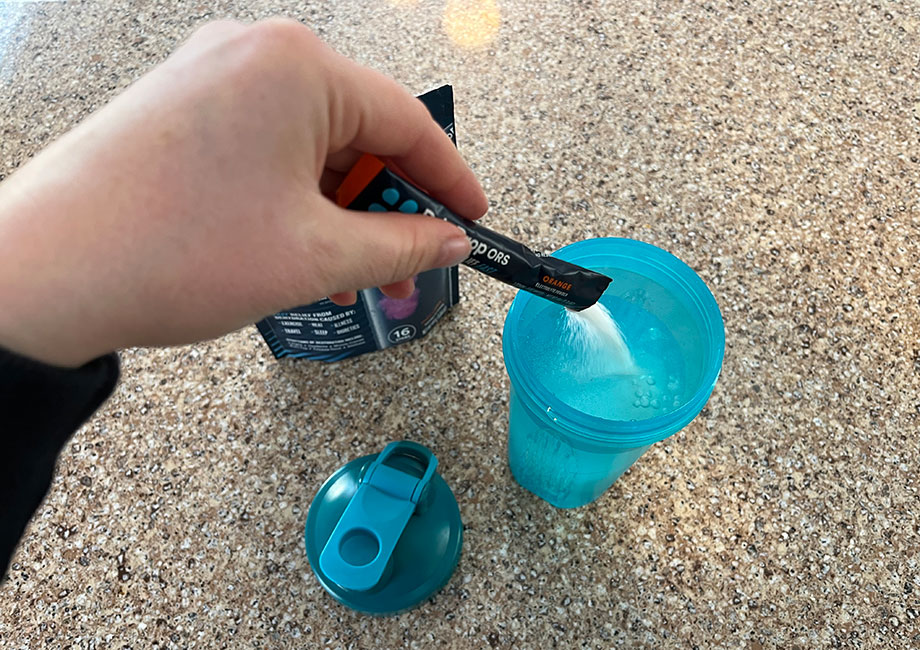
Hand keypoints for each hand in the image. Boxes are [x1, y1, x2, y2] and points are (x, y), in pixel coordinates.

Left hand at [0, 19, 485, 366]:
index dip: (449, 179)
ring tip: (343, 272)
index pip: (407, 120)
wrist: (43, 275)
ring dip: (339, 207)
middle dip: (386, 205)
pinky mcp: (181, 106)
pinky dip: (294, 195)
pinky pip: (266, 145)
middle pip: (357, 129)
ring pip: (310, 143)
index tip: (470, 219)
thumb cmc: (174, 250)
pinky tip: (295, 246)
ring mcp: (210, 75)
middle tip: (402, 264)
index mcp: (297, 66)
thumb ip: (400, 245)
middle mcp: (253, 53)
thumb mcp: (316, 255)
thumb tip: (447, 241)